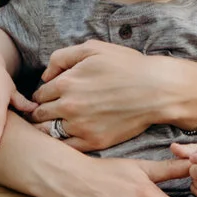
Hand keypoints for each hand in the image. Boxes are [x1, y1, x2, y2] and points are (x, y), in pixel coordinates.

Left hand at [30, 41, 168, 151]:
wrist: (157, 90)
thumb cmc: (127, 66)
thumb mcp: (93, 48)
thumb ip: (62, 57)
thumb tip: (45, 75)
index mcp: (66, 82)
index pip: (39, 94)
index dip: (43, 95)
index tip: (49, 98)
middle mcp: (69, 106)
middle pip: (39, 115)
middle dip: (41, 113)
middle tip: (48, 113)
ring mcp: (81, 126)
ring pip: (49, 133)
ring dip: (49, 129)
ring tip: (56, 125)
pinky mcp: (94, 142)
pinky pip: (67, 148)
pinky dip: (63, 143)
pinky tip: (70, 136)